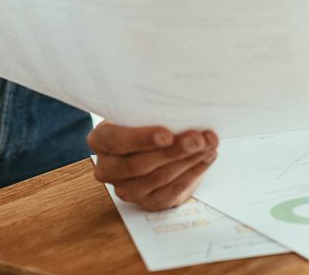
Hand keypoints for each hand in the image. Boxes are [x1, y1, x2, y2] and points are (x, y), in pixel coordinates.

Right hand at [89, 122, 217, 210]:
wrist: (151, 148)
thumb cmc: (144, 123)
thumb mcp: (139, 113)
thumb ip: (149, 111)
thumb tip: (181, 106)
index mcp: (100, 140)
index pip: (115, 141)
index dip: (141, 139)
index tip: (167, 134)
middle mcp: (108, 168)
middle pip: (139, 164)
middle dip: (173, 150)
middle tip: (198, 139)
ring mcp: (127, 189)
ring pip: (159, 177)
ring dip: (188, 160)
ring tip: (208, 144)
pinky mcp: (148, 202)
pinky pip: (172, 190)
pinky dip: (193, 172)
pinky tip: (206, 157)